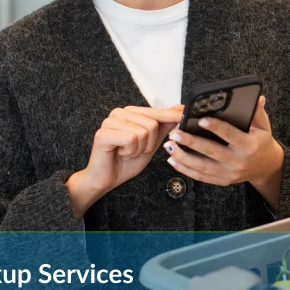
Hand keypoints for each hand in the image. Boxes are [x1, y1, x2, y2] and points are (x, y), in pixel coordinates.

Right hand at [66, 105, 183, 219]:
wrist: (106, 180)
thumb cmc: (126, 162)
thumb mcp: (151, 144)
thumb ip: (163, 127)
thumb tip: (179, 109)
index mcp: (131, 112)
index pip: (156, 111)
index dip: (172, 116)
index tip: (186, 111)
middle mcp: (120, 112)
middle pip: (153, 124)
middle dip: (149, 144)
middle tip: (134, 151)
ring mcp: (110, 121)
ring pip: (143, 132)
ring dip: (139, 149)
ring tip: (126, 152)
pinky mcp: (103, 133)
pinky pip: (131, 139)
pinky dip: (130, 151)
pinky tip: (119, 153)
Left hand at [163, 96, 283, 188]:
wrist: (266, 167)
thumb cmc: (262, 143)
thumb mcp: (264, 127)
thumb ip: (257, 113)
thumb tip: (257, 98)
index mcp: (249, 146)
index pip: (231, 135)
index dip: (216, 127)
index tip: (200, 120)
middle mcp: (239, 161)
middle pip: (212, 152)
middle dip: (192, 143)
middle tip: (175, 133)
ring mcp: (230, 174)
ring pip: (203, 167)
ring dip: (183, 157)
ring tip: (169, 146)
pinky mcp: (223, 181)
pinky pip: (201, 177)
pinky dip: (185, 169)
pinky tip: (173, 160)